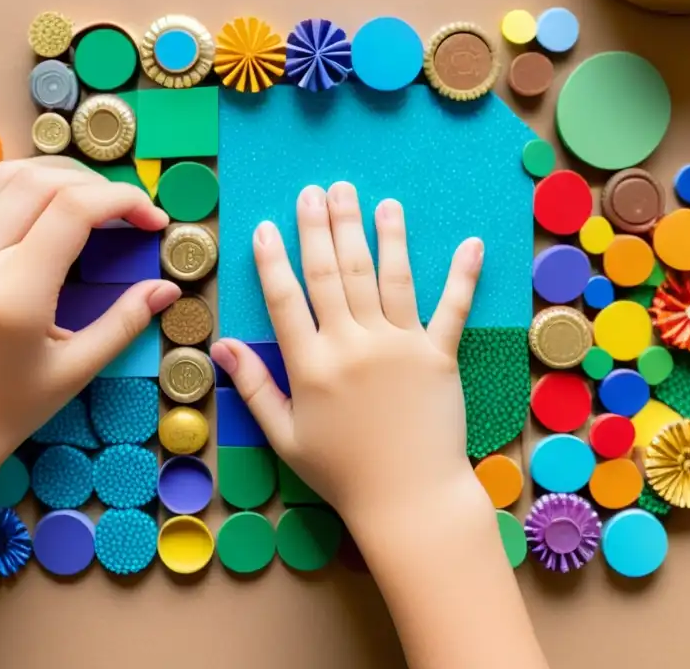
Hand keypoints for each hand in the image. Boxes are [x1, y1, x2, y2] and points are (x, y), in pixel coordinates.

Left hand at [0, 158, 179, 503]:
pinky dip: (15, 192)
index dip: (122, 201)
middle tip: (126, 212)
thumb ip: (124, 322)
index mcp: (11, 293)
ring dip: (54, 177)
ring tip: (90, 202)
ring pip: (3, 177)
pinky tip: (40, 215)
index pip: (73, 209)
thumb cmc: (8, 412)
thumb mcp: (75, 370)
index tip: (152, 221)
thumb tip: (167, 288)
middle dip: (94, 184)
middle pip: (39, 180)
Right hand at [211, 182, 484, 521]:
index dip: (275, 259)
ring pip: (387, 277)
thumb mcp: (284, 436)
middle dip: (324, 227)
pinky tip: (470, 242)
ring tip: (374, 199)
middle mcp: (354, 345)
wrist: (408, 499)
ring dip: (381, 233)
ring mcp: (400, 346)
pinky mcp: (439, 355)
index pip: (287, 298)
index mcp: (313, 365)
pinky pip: (451, 308)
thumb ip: (254, 386)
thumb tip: (220, 346)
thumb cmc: (341, 472)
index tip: (269, 225)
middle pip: (336, 273)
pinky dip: (462, 275)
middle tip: (319, 190)